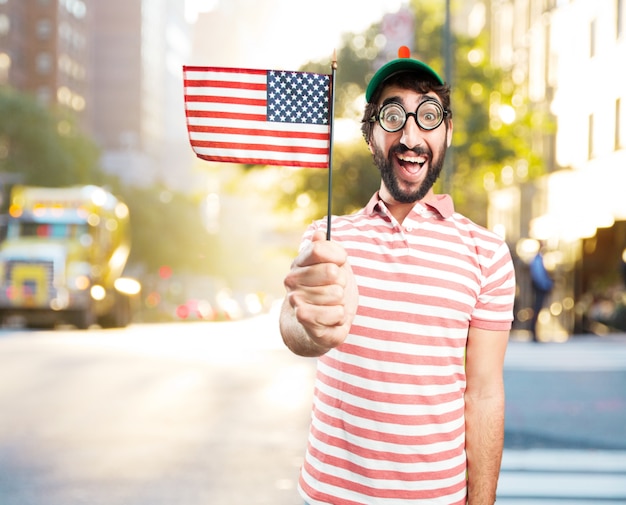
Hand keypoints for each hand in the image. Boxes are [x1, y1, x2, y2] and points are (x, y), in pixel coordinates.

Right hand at [284, 231, 357, 350]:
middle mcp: (292, 280)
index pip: (318, 249)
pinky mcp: (305, 321)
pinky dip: (340, 317)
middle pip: (332, 271)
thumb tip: (318, 234)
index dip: (337, 255)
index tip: (340, 262)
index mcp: (299, 263)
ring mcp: (296, 301)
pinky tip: (331, 318)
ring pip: (336, 294)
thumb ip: (328, 249)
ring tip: (332, 304)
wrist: (319, 324)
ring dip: (341, 301)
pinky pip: (336, 314)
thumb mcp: (334, 265)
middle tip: (335, 288)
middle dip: (342, 282)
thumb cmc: (329, 290)